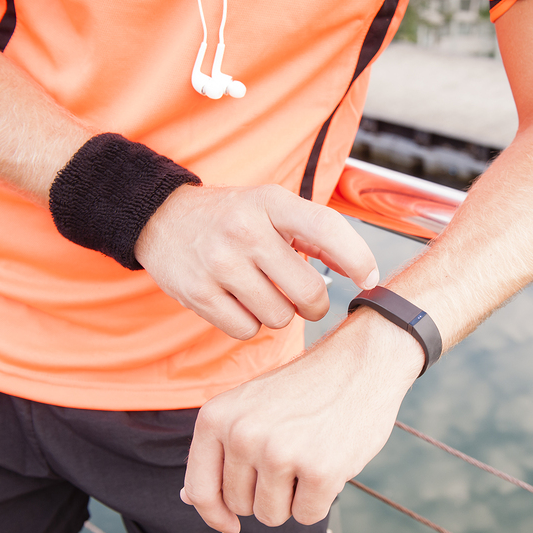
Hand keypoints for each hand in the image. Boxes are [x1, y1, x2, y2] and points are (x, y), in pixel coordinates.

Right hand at [134, 184, 378, 339]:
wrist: (162, 219)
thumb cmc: (232, 218)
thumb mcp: (273, 208)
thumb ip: (317, 236)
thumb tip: (365, 271)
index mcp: (271, 203)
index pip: (326, 228)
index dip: (357, 257)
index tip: (370, 278)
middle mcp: (245, 230)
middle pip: (307, 292)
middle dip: (312, 303)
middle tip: (302, 297)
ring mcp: (219, 263)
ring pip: (278, 317)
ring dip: (277, 313)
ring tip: (260, 291)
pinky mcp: (197, 293)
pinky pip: (246, 330)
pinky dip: (248, 323)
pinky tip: (238, 300)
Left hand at [180, 309, 423, 532]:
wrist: (361, 361)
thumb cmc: (304, 388)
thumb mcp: (249, 406)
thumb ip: (219, 450)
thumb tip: (188, 499)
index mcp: (216, 417)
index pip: (200, 489)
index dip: (214, 515)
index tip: (230, 525)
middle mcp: (242, 434)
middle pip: (240, 504)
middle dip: (266, 493)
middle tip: (292, 455)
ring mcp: (280, 452)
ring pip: (272, 515)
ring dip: (292, 498)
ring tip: (309, 456)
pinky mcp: (319, 470)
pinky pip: (307, 515)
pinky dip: (320, 499)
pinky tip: (330, 463)